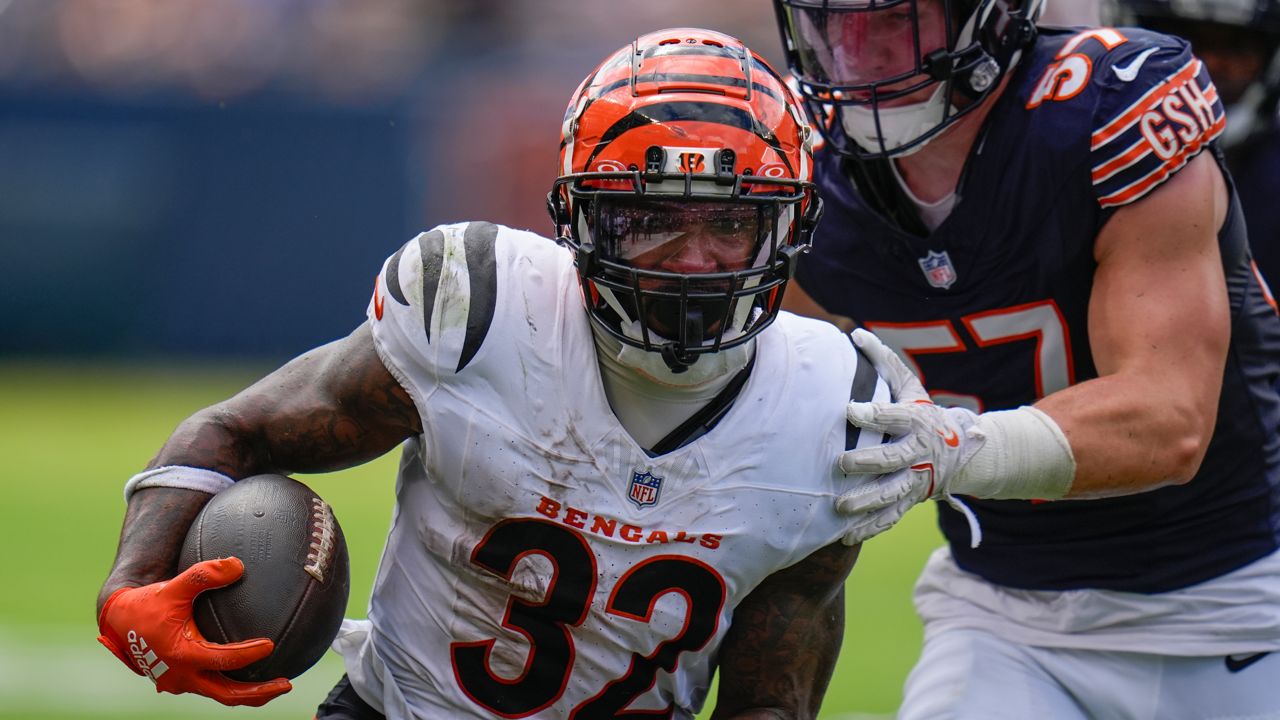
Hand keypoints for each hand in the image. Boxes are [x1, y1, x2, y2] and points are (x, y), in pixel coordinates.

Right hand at [97, 557, 291, 706]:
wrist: (121, 622)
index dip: (248, 655)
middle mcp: (182, 676)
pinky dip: (234, 685)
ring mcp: (181, 683)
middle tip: (286, 685)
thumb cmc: (149, 604)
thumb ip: (203, 575)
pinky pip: (213, 688)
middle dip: (258, 693)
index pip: (222, 661)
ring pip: (221, 695)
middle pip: (227, 694)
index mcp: (181, 655)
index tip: (270, 644)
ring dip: (249, 694)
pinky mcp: (182, 682)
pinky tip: (254, 674)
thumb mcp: (174, 586)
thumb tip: (238, 565)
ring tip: (278, 686)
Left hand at [835, 330, 985, 545]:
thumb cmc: (925, 412)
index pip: (894, 416)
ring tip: (840, 507)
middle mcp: (918, 453)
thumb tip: (856, 334)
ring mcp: (916, 480)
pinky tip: (847, 535)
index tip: (850, 411)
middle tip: (841, 464)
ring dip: (866, 502)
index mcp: (917, 421)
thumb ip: (883, 362)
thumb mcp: (910, 385)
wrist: (962, 451)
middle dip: (866, 463)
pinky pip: (891, 516)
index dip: (874, 414)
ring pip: (891, 494)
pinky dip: (871, 527)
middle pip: (892, 460)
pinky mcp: (911, 500)